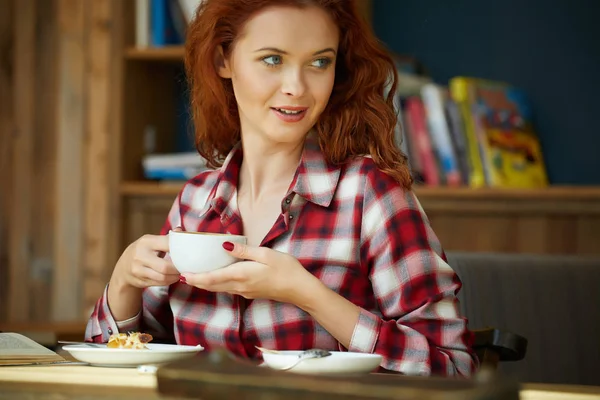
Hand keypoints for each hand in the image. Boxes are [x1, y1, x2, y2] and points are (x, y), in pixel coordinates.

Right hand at [112, 227, 181, 289]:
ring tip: (180, 273)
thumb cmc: (143, 251)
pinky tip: (172, 277)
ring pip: (163, 277)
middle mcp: (140, 255)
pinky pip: (159, 283)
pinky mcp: (139, 281)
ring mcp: (138, 270)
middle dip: (178, 269)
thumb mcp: (151, 241)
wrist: (123, 267)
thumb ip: (167, 238)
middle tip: (185, 267)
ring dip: (175, 277)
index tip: (188, 253)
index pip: (168, 245)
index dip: (181, 250)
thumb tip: (180, 230)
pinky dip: (169, 281)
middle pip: (165, 267)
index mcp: (147, 242)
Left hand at [180, 242, 318, 304]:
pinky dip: (218, 284)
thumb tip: (223, 245)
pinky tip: (217, 278)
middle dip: (197, 281)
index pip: (213, 278)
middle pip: (212, 286)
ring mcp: (245, 292)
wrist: (300, 289)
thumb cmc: (286, 269)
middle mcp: (240, 286)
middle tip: (183, 276)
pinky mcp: (250, 293)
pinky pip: (228, 290)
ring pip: (220, 289)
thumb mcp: (265, 254)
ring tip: (194, 277)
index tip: (183, 275)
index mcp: (241, 275)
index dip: (196, 277)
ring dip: (206, 284)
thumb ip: (243, 251)